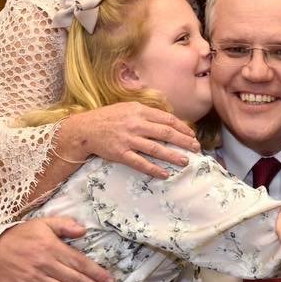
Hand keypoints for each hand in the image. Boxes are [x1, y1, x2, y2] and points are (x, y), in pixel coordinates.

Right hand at [0, 217, 114, 281]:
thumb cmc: (20, 236)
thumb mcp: (42, 223)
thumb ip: (64, 225)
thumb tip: (84, 230)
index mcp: (51, 247)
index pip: (80, 263)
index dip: (97, 273)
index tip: (110, 281)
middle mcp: (45, 265)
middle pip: (76, 280)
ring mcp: (36, 280)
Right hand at [62, 102, 200, 178]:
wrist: (84, 130)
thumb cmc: (108, 118)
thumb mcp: (128, 107)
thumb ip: (146, 113)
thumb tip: (167, 120)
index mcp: (139, 111)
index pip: (167, 119)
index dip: (182, 128)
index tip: (192, 135)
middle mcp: (136, 124)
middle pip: (166, 133)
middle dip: (184, 141)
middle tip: (196, 148)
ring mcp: (128, 140)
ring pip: (156, 149)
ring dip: (173, 156)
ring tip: (185, 161)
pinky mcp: (120, 154)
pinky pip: (141, 163)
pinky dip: (154, 169)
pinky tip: (165, 174)